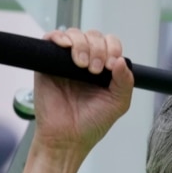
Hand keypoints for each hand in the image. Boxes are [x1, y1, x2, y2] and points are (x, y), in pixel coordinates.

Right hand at [32, 28, 134, 158]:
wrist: (67, 138)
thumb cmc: (91, 124)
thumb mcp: (118, 103)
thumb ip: (125, 82)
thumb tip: (121, 60)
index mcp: (103, 69)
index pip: (110, 44)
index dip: (112, 48)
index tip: (110, 65)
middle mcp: (85, 61)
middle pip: (93, 36)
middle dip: (97, 48)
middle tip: (95, 69)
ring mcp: (65, 61)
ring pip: (75, 34)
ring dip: (81, 45)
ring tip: (82, 65)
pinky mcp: (46, 63)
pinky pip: (51, 38)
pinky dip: (59, 37)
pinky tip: (66, 48)